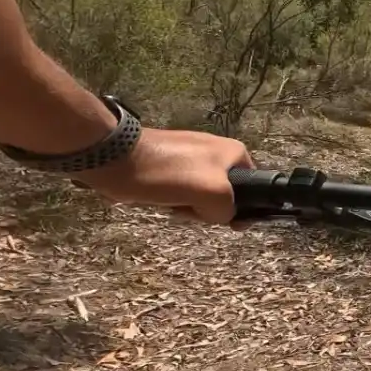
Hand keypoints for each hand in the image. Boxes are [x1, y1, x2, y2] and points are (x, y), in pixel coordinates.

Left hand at [71, 128, 252, 223]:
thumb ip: (229, 209)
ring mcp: (191, 158)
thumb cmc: (169, 173)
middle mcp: (217, 152)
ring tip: (171, 203)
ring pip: (200, 197)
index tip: (219, 217)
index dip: (239, 208)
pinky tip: (159, 200)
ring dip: (187, 207)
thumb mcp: (214, 192)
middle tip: (189, 207)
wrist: (119, 159)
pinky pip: (181, 193)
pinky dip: (172, 201)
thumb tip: (220, 216)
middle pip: (224, 196)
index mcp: (235, 152)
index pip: (252, 190)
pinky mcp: (169, 166)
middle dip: (206, 209)